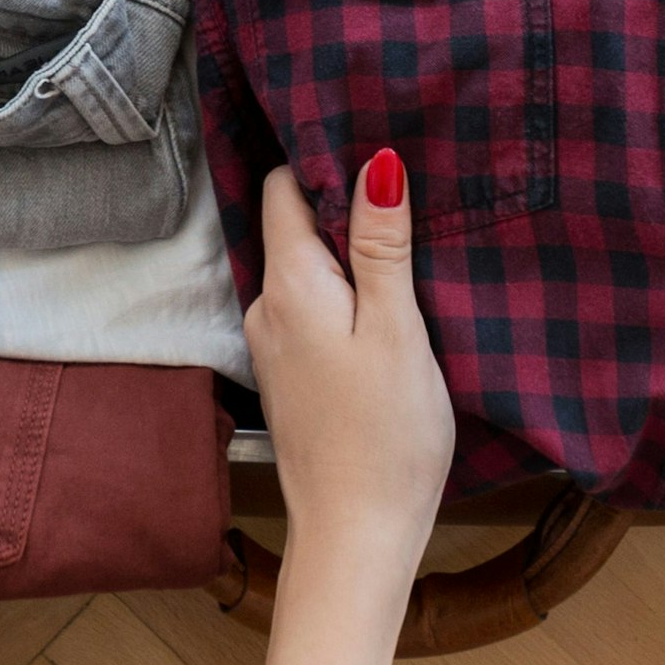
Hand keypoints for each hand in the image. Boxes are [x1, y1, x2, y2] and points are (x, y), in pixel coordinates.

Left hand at [245, 154, 452, 664]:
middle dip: (338, 196)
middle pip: (292, 224)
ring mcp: (275, 343)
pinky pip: (311, 304)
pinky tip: (382, 290)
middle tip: (398, 168)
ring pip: (304, 267)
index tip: (367, 126)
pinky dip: (342, 287)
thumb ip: (380, 246)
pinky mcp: (293, 373)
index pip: (284, 186)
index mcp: (288, 286)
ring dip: (343, 247)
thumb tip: (374, 161)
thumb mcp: (396, 329)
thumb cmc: (386, 437)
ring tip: (398, 224)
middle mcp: (266, 307)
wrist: (357, 537)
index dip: (322, 152)